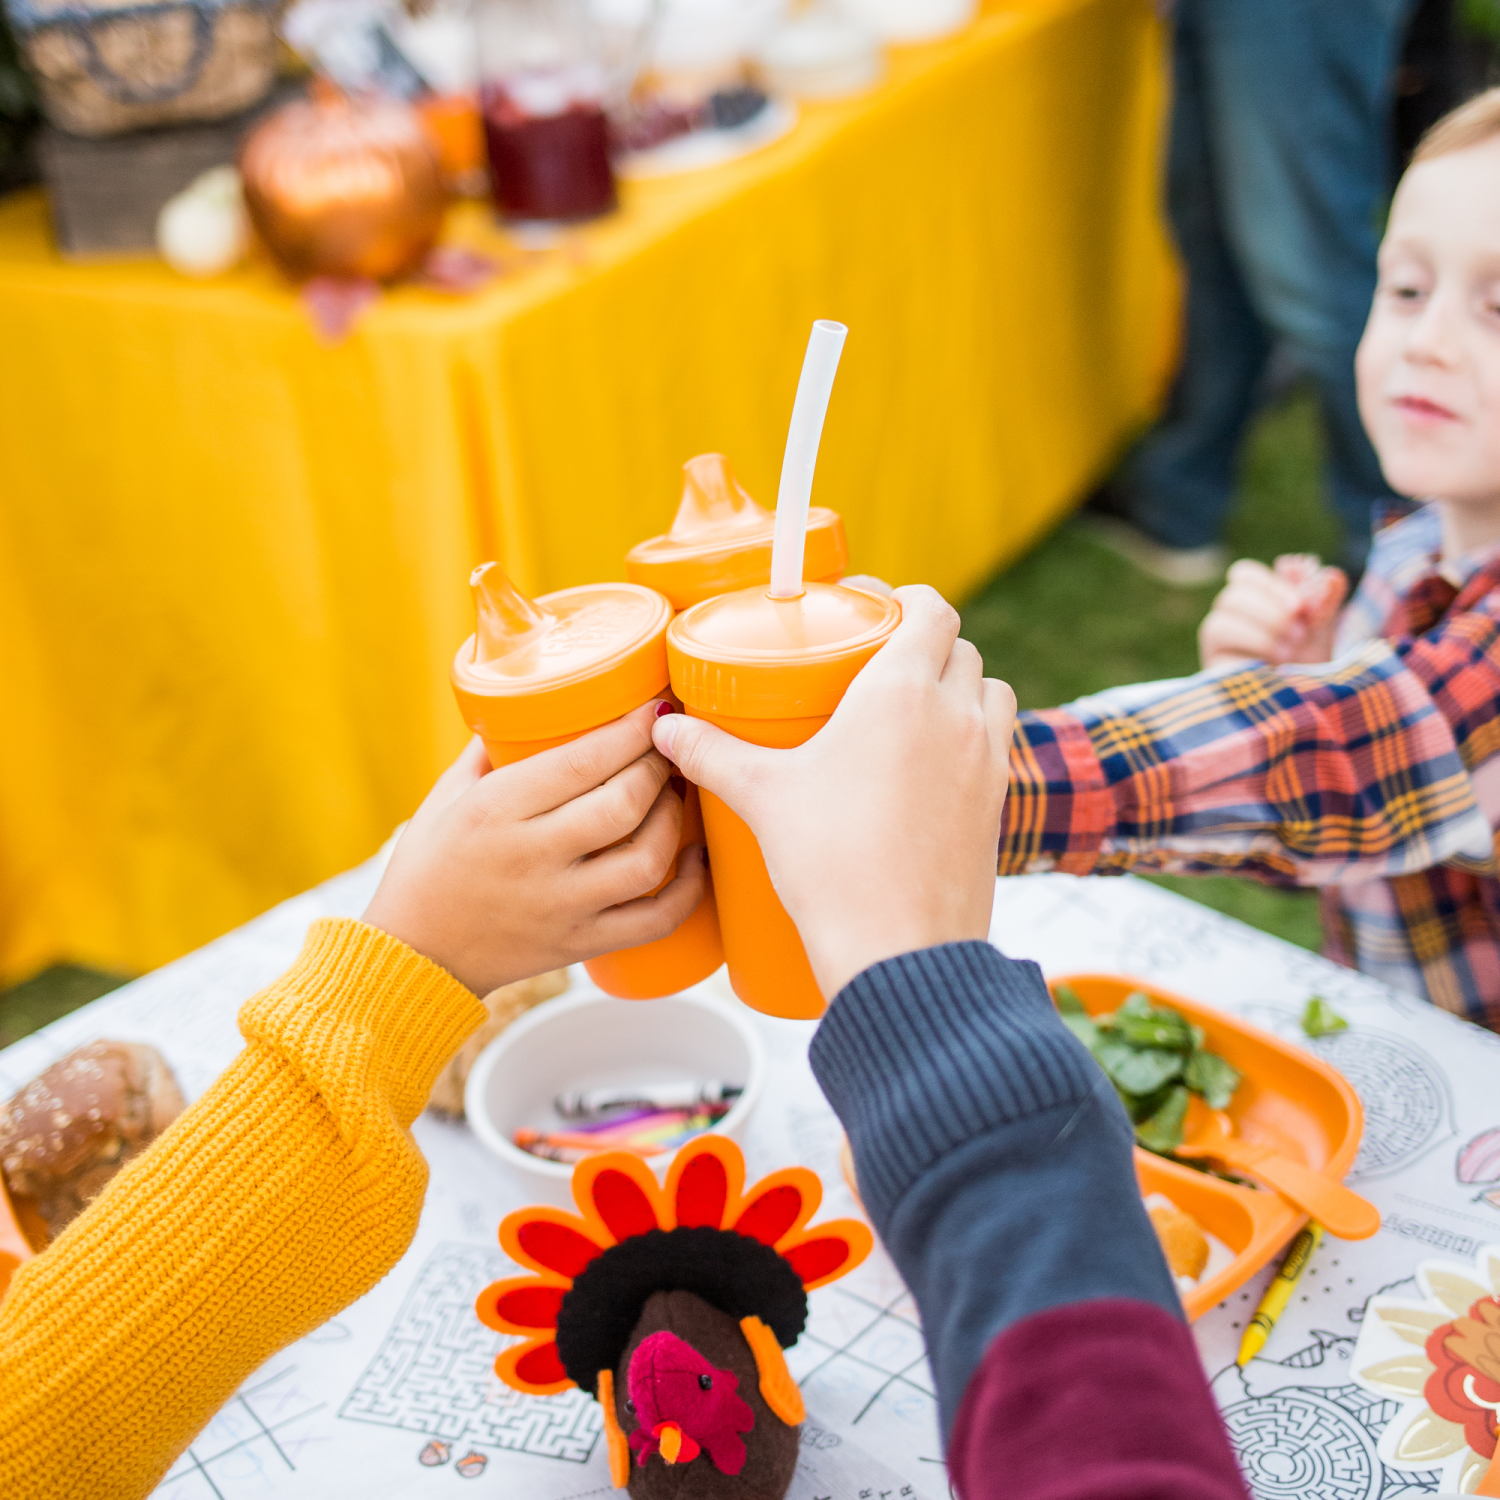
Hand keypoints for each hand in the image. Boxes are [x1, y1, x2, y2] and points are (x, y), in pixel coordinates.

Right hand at [362, 704, 704, 994]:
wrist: (415, 956)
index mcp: (496, 810)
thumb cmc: (428, 866)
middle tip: (667, 747)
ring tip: (675, 794)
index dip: (631, 730)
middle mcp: (532, 857)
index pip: (583, 761)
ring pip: (647, 859)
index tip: (656, 708)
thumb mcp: (448, 794)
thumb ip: (493, 747)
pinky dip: (688, 890)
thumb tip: (537, 698)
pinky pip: (655, 920)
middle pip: (624, 803)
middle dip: (658, 766)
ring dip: (674, 819)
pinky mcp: (581, 944)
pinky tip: (695, 860)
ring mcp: (562, 906)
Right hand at [652, 586, 1015, 998]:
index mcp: (904, 691)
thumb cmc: (832, 865)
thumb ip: (711, 753)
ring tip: (907, 712)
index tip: (872, 606)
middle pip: (960, 648)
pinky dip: (969, 739)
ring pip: (989, 693)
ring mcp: (986, 762)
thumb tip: (665, 728)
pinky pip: (994, 748)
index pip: (931, 610)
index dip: (906, 598)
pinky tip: (926, 769)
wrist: (899, 951)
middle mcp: (957, 715)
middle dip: (924, 644)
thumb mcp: (762, 797)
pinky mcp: (997, 807)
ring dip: (957, 687)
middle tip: (874, 662)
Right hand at [1199, 555, 1347, 670]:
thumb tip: (1330, 575)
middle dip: (1271, 610)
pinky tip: (1277, 661)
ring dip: (1262, 629)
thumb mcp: (1322, 630)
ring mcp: (1217, 644)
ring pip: (1221, 620)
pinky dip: (1254, 644)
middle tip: (1300, 631)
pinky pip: (1219, 642)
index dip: (1270, 583)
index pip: (1243, 575)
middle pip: (1232, 595)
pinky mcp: (1211, 665)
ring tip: (1290, 649)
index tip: (1300, 606)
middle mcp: (1228, 619)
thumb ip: (1326, 600)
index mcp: (1251, 603)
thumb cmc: (1306, 665)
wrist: (1301, 705)